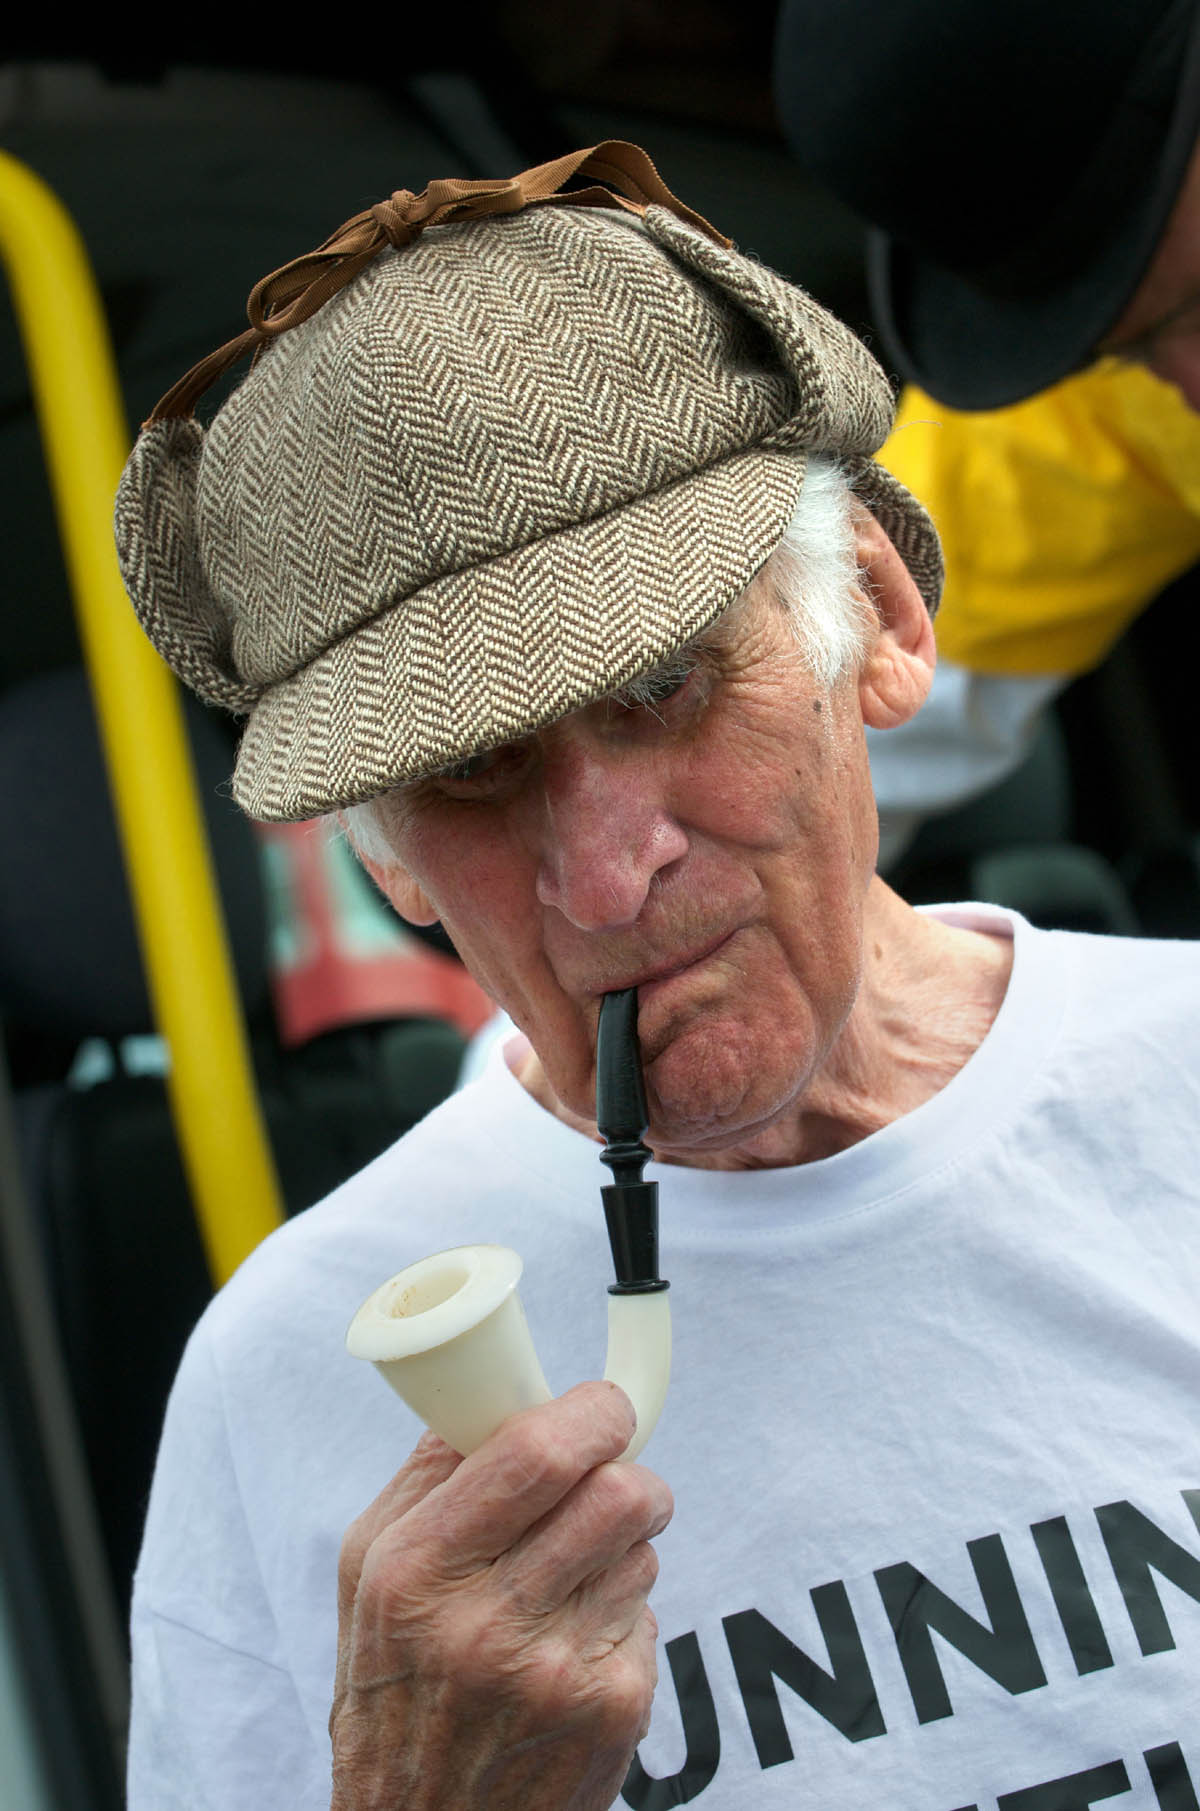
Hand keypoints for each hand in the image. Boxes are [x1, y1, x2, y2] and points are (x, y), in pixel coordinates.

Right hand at [330, 1381, 672, 1810]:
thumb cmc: (393, 1685)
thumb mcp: (368, 1573)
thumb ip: (427, 1476)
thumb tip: (486, 1393)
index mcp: (417, 1570)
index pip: (537, 1455)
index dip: (590, 1413)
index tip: (601, 1406)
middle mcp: (485, 1623)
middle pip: (617, 1494)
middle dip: (629, 1469)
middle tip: (611, 1475)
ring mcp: (555, 1674)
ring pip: (642, 1548)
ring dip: (622, 1545)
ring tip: (574, 1573)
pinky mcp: (610, 1713)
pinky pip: (648, 1612)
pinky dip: (621, 1612)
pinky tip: (575, 1641)